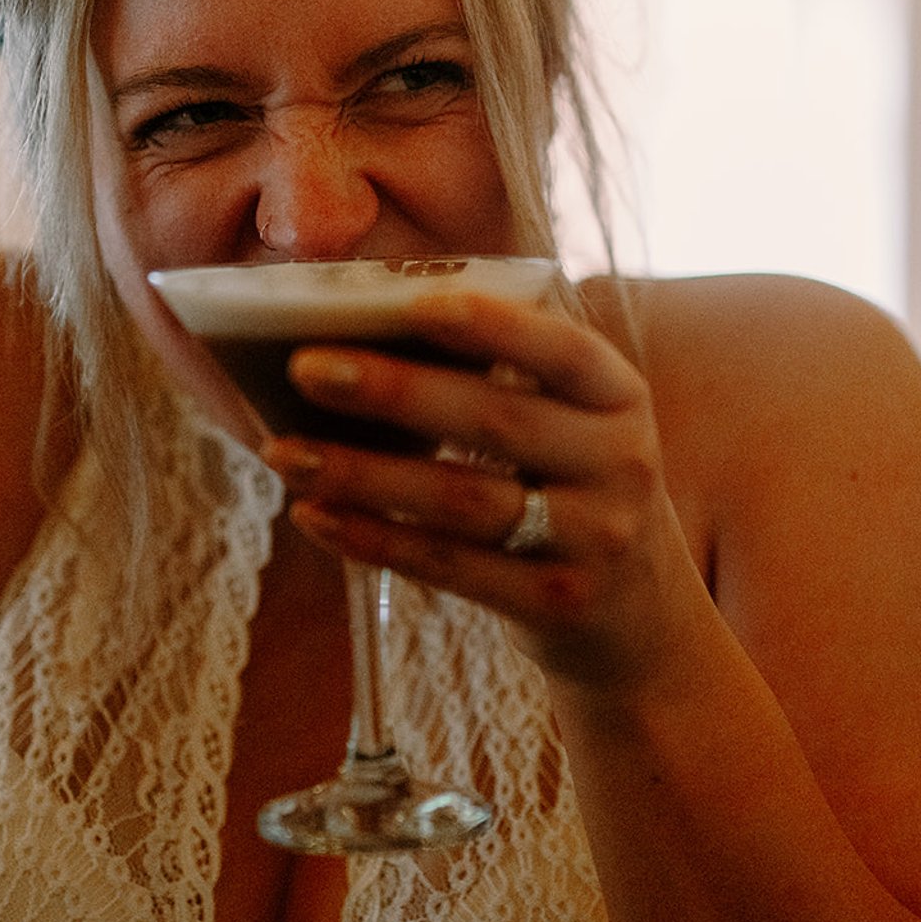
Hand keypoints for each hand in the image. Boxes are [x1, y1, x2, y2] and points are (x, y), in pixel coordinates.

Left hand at [260, 290, 703, 688]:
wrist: (638, 616)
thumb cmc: (568, 487)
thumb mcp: (571, 425)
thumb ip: (503, 379)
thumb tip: (359, 333)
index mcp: (619, 395)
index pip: (560, 349)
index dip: (491, 326)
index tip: (411, 305)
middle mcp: (622, 462)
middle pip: (495, 422)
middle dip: (394, 392)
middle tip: (305, 368)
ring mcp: (597, 538)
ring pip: (463, 500)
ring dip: (363, 473)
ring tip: (282, 451)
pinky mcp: (558, 603)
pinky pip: (451, 567)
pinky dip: (375, 539)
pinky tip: (313, 514)